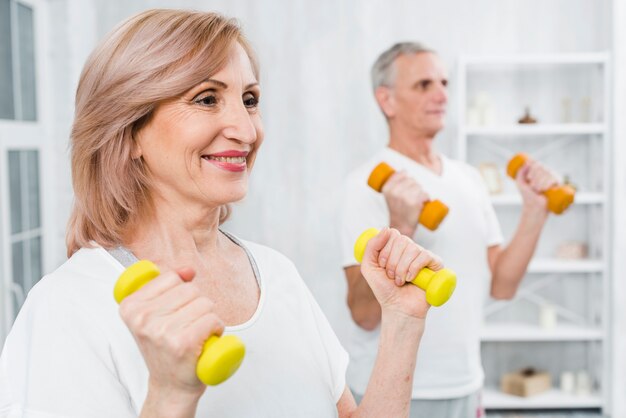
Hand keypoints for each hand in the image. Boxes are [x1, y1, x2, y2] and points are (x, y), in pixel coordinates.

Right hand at [119, 267, 222, 398]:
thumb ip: (168, 286)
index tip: (174, 311)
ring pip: (204, 303)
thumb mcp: (156, 314)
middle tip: (185, 326)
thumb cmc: (165, 350)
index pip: (171, 278)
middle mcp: (143, 318)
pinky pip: (213, 319)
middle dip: (196, 305)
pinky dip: (216, 328)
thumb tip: (187, 271)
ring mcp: (163, 331)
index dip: (181, 292)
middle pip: (190, 289)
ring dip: (207, 317)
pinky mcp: (184, 343)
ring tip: (194, 334)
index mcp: (131, 307)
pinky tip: (204, 340)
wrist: (170, 386)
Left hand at [360, 228, 441, 319]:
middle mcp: (411, 249)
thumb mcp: (369, 267)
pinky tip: (411, 279)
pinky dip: (414, 268)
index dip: (385, 250)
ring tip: (400, 281)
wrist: (398, 308)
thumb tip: (387, 228)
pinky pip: (425, 256)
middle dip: (392, 261)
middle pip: (402, 240)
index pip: (392, 234)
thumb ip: (371, 246)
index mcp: (396, 247)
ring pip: (412, 248)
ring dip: (402, 268)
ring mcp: (423, 256)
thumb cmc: (384, 289)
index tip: (382, 266)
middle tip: (391, 276)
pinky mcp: (435, 265)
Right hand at [381, 171, 429, 235]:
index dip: (407, 178)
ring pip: (419, 187)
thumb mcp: (389, 196)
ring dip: (421, 192)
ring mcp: (404, 197)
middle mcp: (394, 192)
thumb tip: (403, 171)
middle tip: (412, 196)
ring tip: (417, 200)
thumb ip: (393, 183)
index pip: (401, 174)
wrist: (401, 226)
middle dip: (415, 186)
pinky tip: (424, 202)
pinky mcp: (414, 203)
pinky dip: (426, 198)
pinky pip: (425, 194)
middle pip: (411, 180)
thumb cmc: (397, 211)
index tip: (406, 186)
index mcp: (387, 189)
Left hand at [515, 160, 558, 213]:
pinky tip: (544, 189)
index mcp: (538, 172)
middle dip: (535, 178)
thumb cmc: (527, 196)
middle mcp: (546, 174)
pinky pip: (554, 179)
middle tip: (532, 187)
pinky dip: (548, 184)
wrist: (534, 207)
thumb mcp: (520, 183)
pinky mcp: (558, 185)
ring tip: (537, 191)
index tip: (528, 178)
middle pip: (542, 168)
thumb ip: (520, 172)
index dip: (533, 169)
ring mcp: (553, 179)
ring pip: (547, 173)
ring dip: (540, 182)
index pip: (537, 164)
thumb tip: (526, 162)